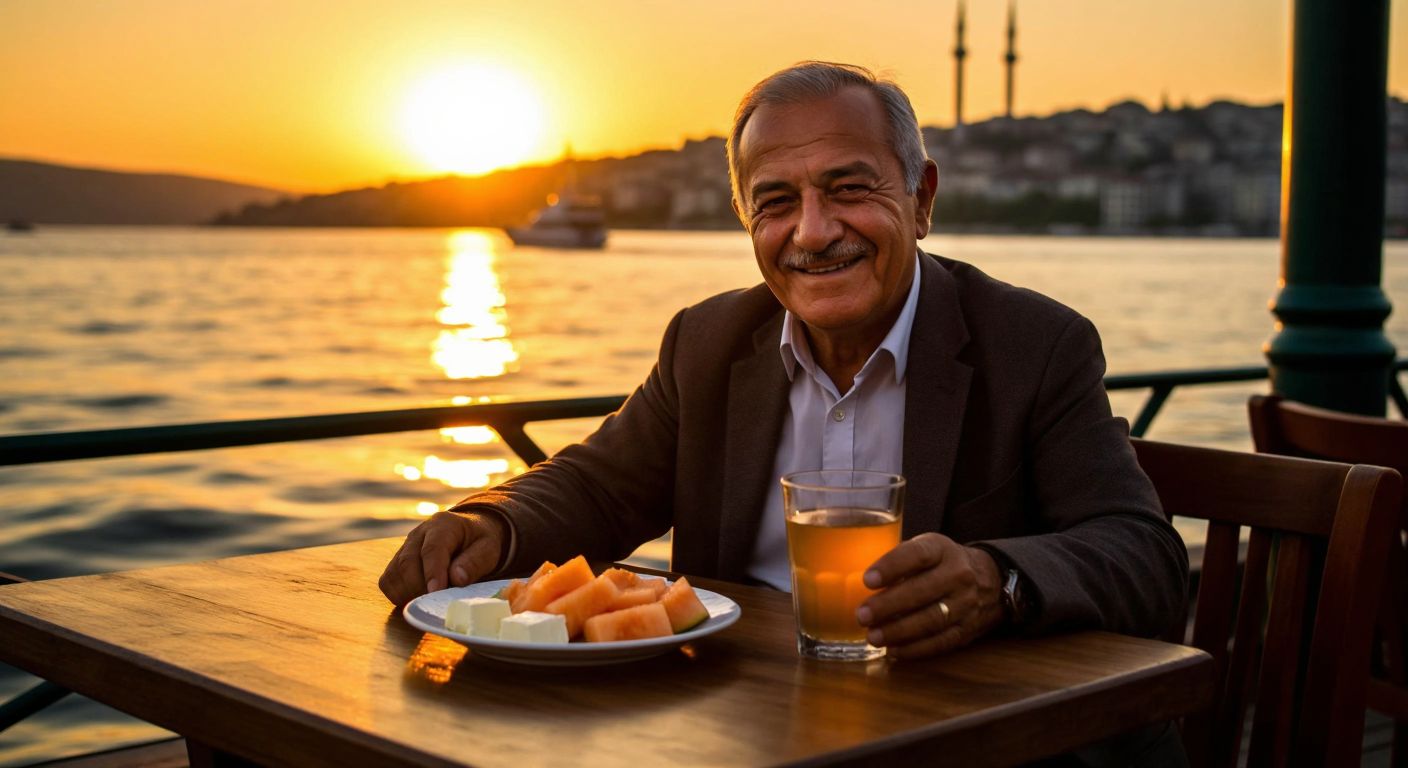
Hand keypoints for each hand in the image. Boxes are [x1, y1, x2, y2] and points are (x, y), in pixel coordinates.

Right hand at [378, 510, 506, 605]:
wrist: (469, 534)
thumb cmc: (479, 542)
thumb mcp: (489, 548)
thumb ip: (475, 562)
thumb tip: (457, 579)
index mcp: (443, 525)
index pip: (432, 549)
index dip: (432, 573)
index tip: (436, 593)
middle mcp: (419, 534)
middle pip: (408, 563)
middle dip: (420, 588)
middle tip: (438, 602)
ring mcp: (404, 547)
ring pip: (394, 574)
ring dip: (409, 594)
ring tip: (432, 601)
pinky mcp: (397, 562)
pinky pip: (388, 581)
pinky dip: (399, 595)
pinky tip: (419, 598)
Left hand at [855, 533, 1004, 658]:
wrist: (990, 579)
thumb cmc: (942, 563)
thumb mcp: (927, 548)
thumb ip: (899, 560)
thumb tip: (853, 579)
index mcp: (942, 549)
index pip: (918, 555)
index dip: (892, 567)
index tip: (867, 580)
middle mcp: (958, 575)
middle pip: (922, 591)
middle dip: (889, 605)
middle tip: (862, 615)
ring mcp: (966, 603)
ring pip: (931, 620)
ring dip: (899, 631)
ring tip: (873, 636)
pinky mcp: (967, 629)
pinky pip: (940, 641)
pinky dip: (915, 649)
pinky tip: (893, 651)